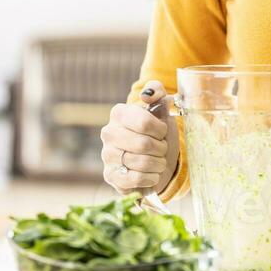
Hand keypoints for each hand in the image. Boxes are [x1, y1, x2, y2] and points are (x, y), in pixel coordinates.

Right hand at [100, 81, 179, 196]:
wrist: (156, 157)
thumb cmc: (158, 131)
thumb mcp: (162, 108)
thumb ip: (157, 91)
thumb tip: (147, 94)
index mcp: (119, 113)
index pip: (144, 122)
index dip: (160, 130)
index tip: (162, 131)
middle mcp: (108, 133)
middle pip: (143, 145)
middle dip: (160, 148)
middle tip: (162, 148)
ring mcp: (107, 156)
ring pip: (141, 163)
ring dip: (158, 163)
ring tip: (158, 160)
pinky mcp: (110, 176)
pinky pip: (136, 179)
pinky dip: (151, 178)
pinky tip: (152, 174)